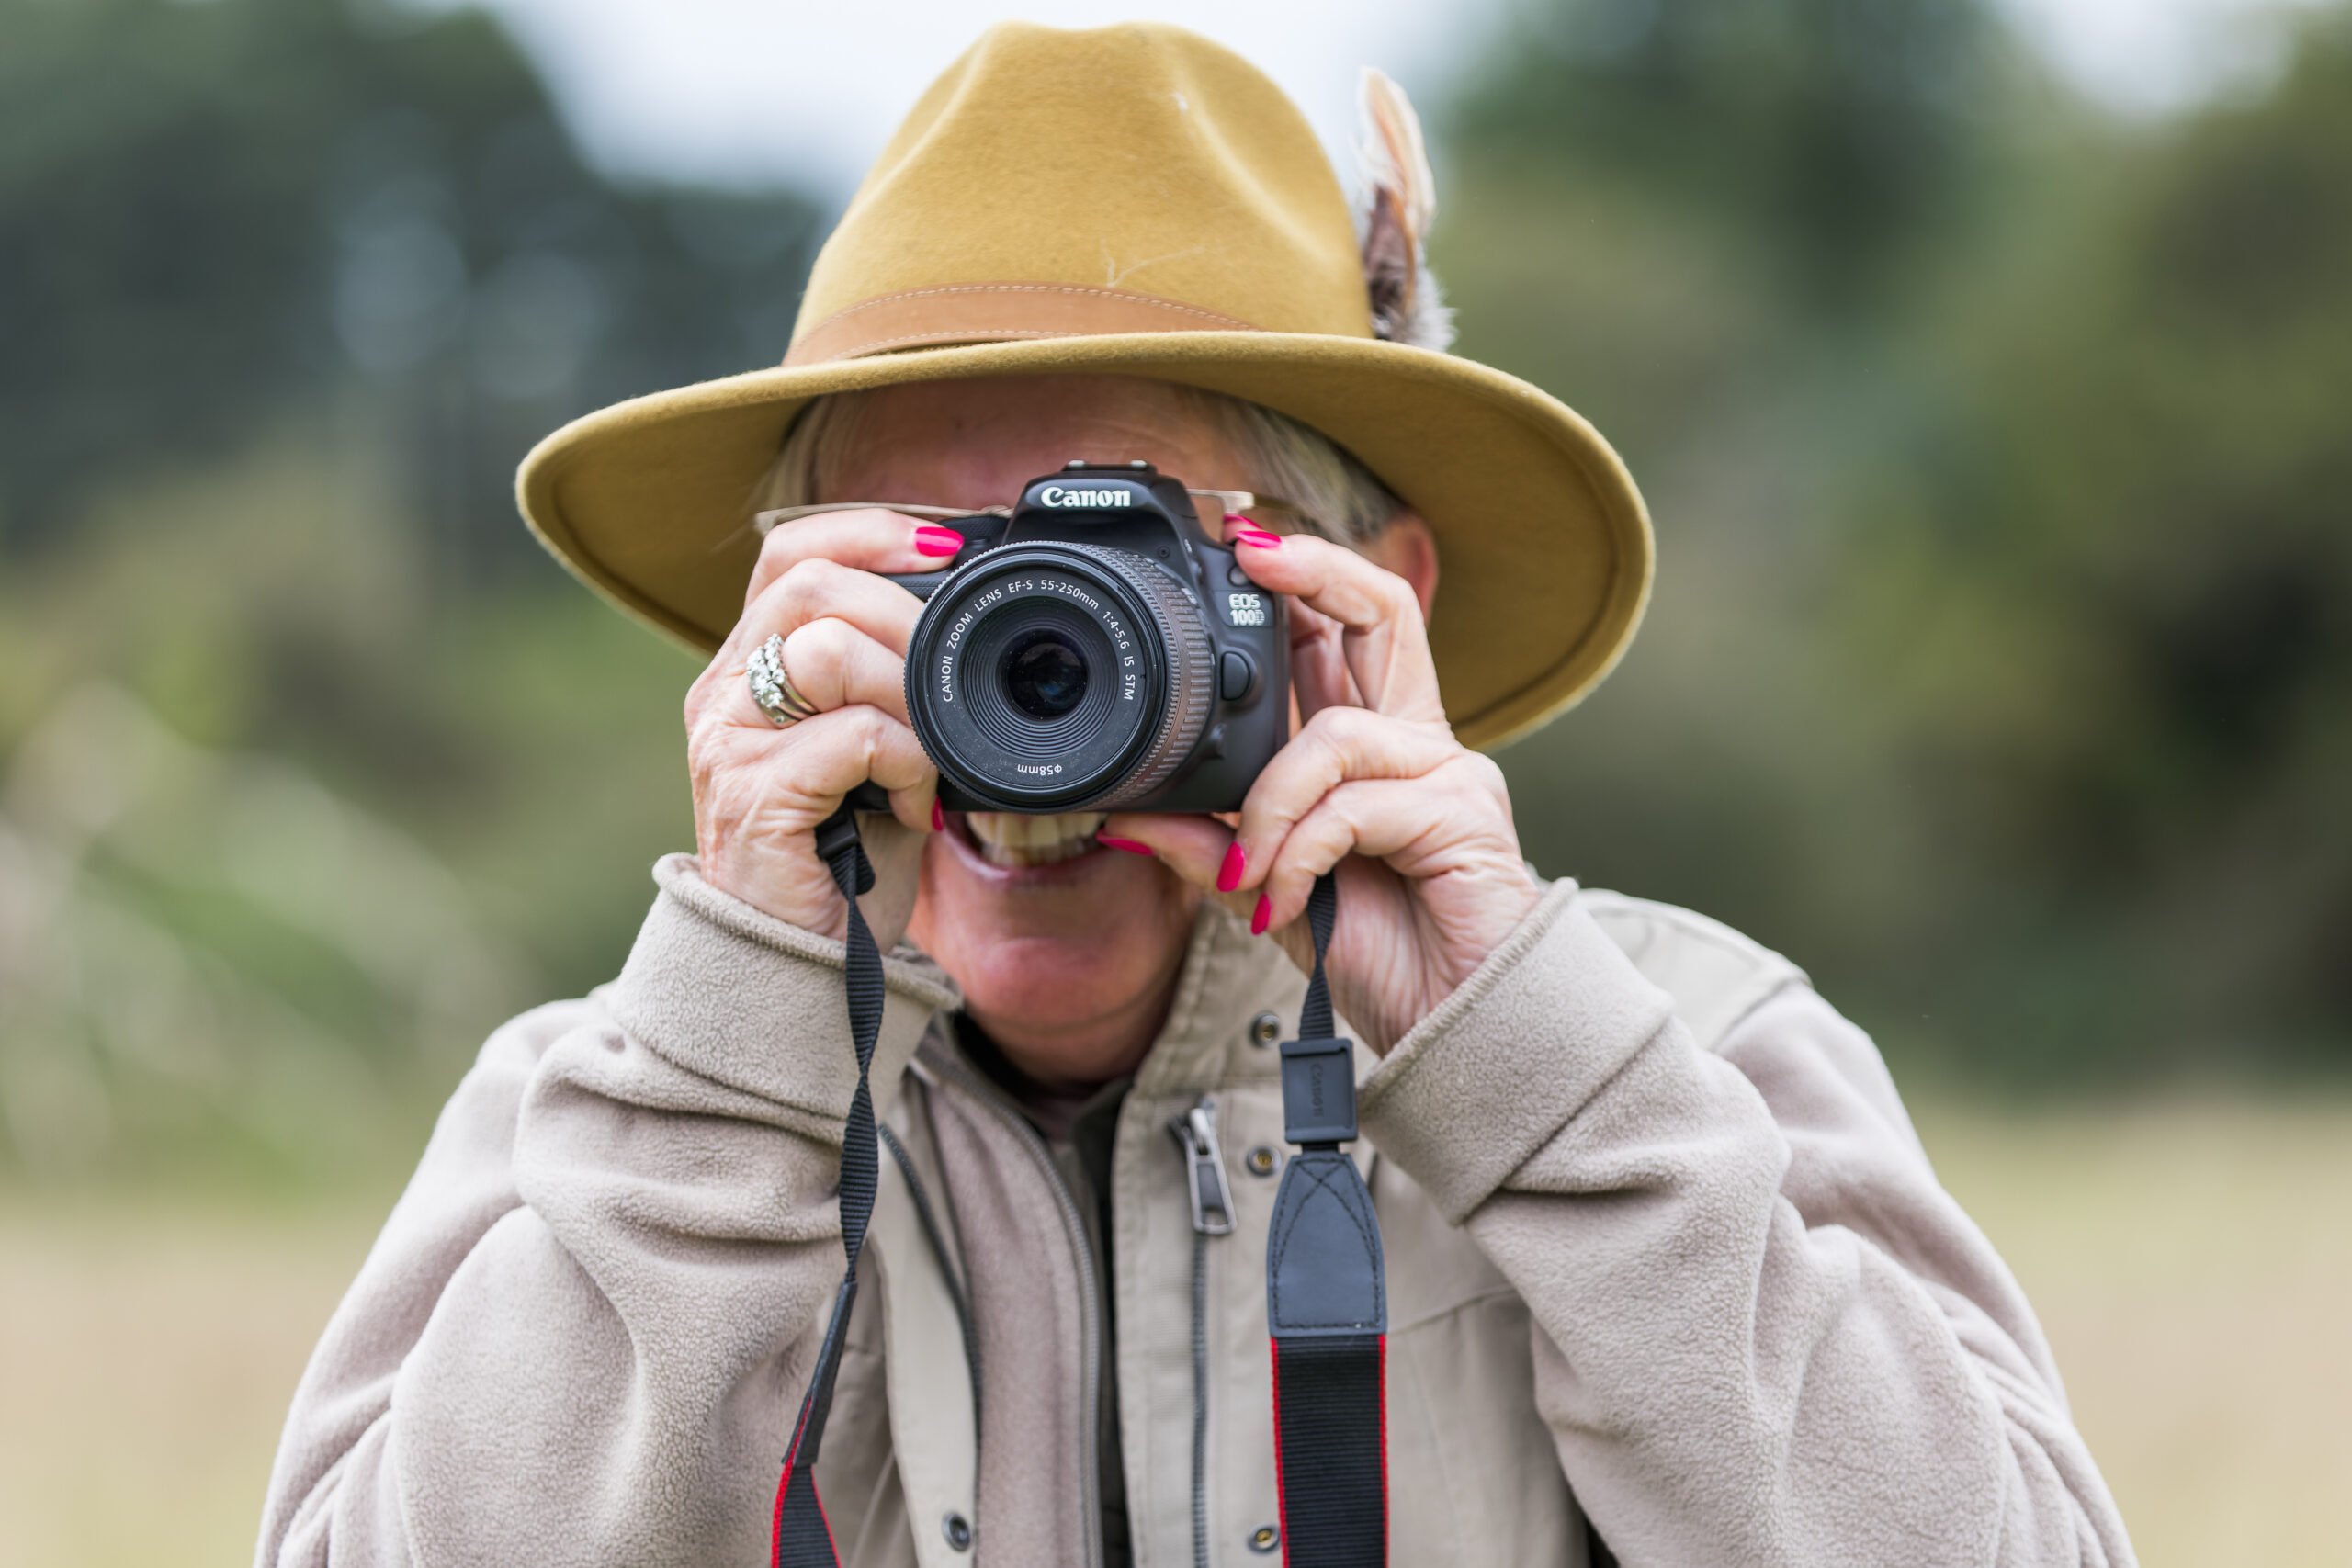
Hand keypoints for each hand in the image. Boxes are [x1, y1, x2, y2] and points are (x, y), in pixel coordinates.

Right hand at [683, 511, 956, 945]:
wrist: (802, 963)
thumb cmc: (845, 858)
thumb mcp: (875, 748)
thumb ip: (894, 680)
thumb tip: (968, 617)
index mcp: (750, 666)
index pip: (789, 553)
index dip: (868, 532)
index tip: (946, 546)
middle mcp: (725, 693)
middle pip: (812, 586)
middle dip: (905, 616)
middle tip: (946, 680)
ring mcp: (730, 742)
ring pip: (827, 651)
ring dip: (905, 695)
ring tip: (923, 753)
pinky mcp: (753, 797)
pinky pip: (852, 735)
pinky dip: (904, 763)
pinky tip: (909, 804)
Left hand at [1099, 530, 1540, 1053]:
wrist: (1455, 1032)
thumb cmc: (1383, 958)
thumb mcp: (1273, 892)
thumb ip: (1211, 846)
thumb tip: (1123, 816)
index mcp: (1378, 748)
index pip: (1349, 631)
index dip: (1304, 580)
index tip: (1242, 547)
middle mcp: (1420, 743)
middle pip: (1386, 610)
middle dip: (1316, 570)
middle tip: (1251, 556)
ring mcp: (1449, 772)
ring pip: (1334, 733)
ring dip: (1266, 805)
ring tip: (1245, 875)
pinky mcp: (1461, 814)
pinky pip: (1351, 806)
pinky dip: (1297, 855)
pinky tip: (1279, 900)